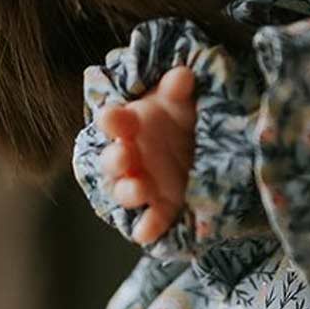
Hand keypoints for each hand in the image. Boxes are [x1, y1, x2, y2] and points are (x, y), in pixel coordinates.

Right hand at [97, 67, 197, 245]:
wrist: (199, 146)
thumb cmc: (179, 118)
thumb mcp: (182, 101)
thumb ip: (179, 90)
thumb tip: (182, 75)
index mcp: (130, 125)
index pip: (113, 121)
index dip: (111, 120)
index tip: (110, 117)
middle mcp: (130, 156)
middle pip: (112, 161)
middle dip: (115, 160)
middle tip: (123, 156)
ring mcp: (143, 183)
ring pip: (126, 191)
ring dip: (128, 191)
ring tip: (138, 188)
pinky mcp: (162, 206)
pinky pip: (151, 219)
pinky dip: (147, 227)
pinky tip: (147, 233)